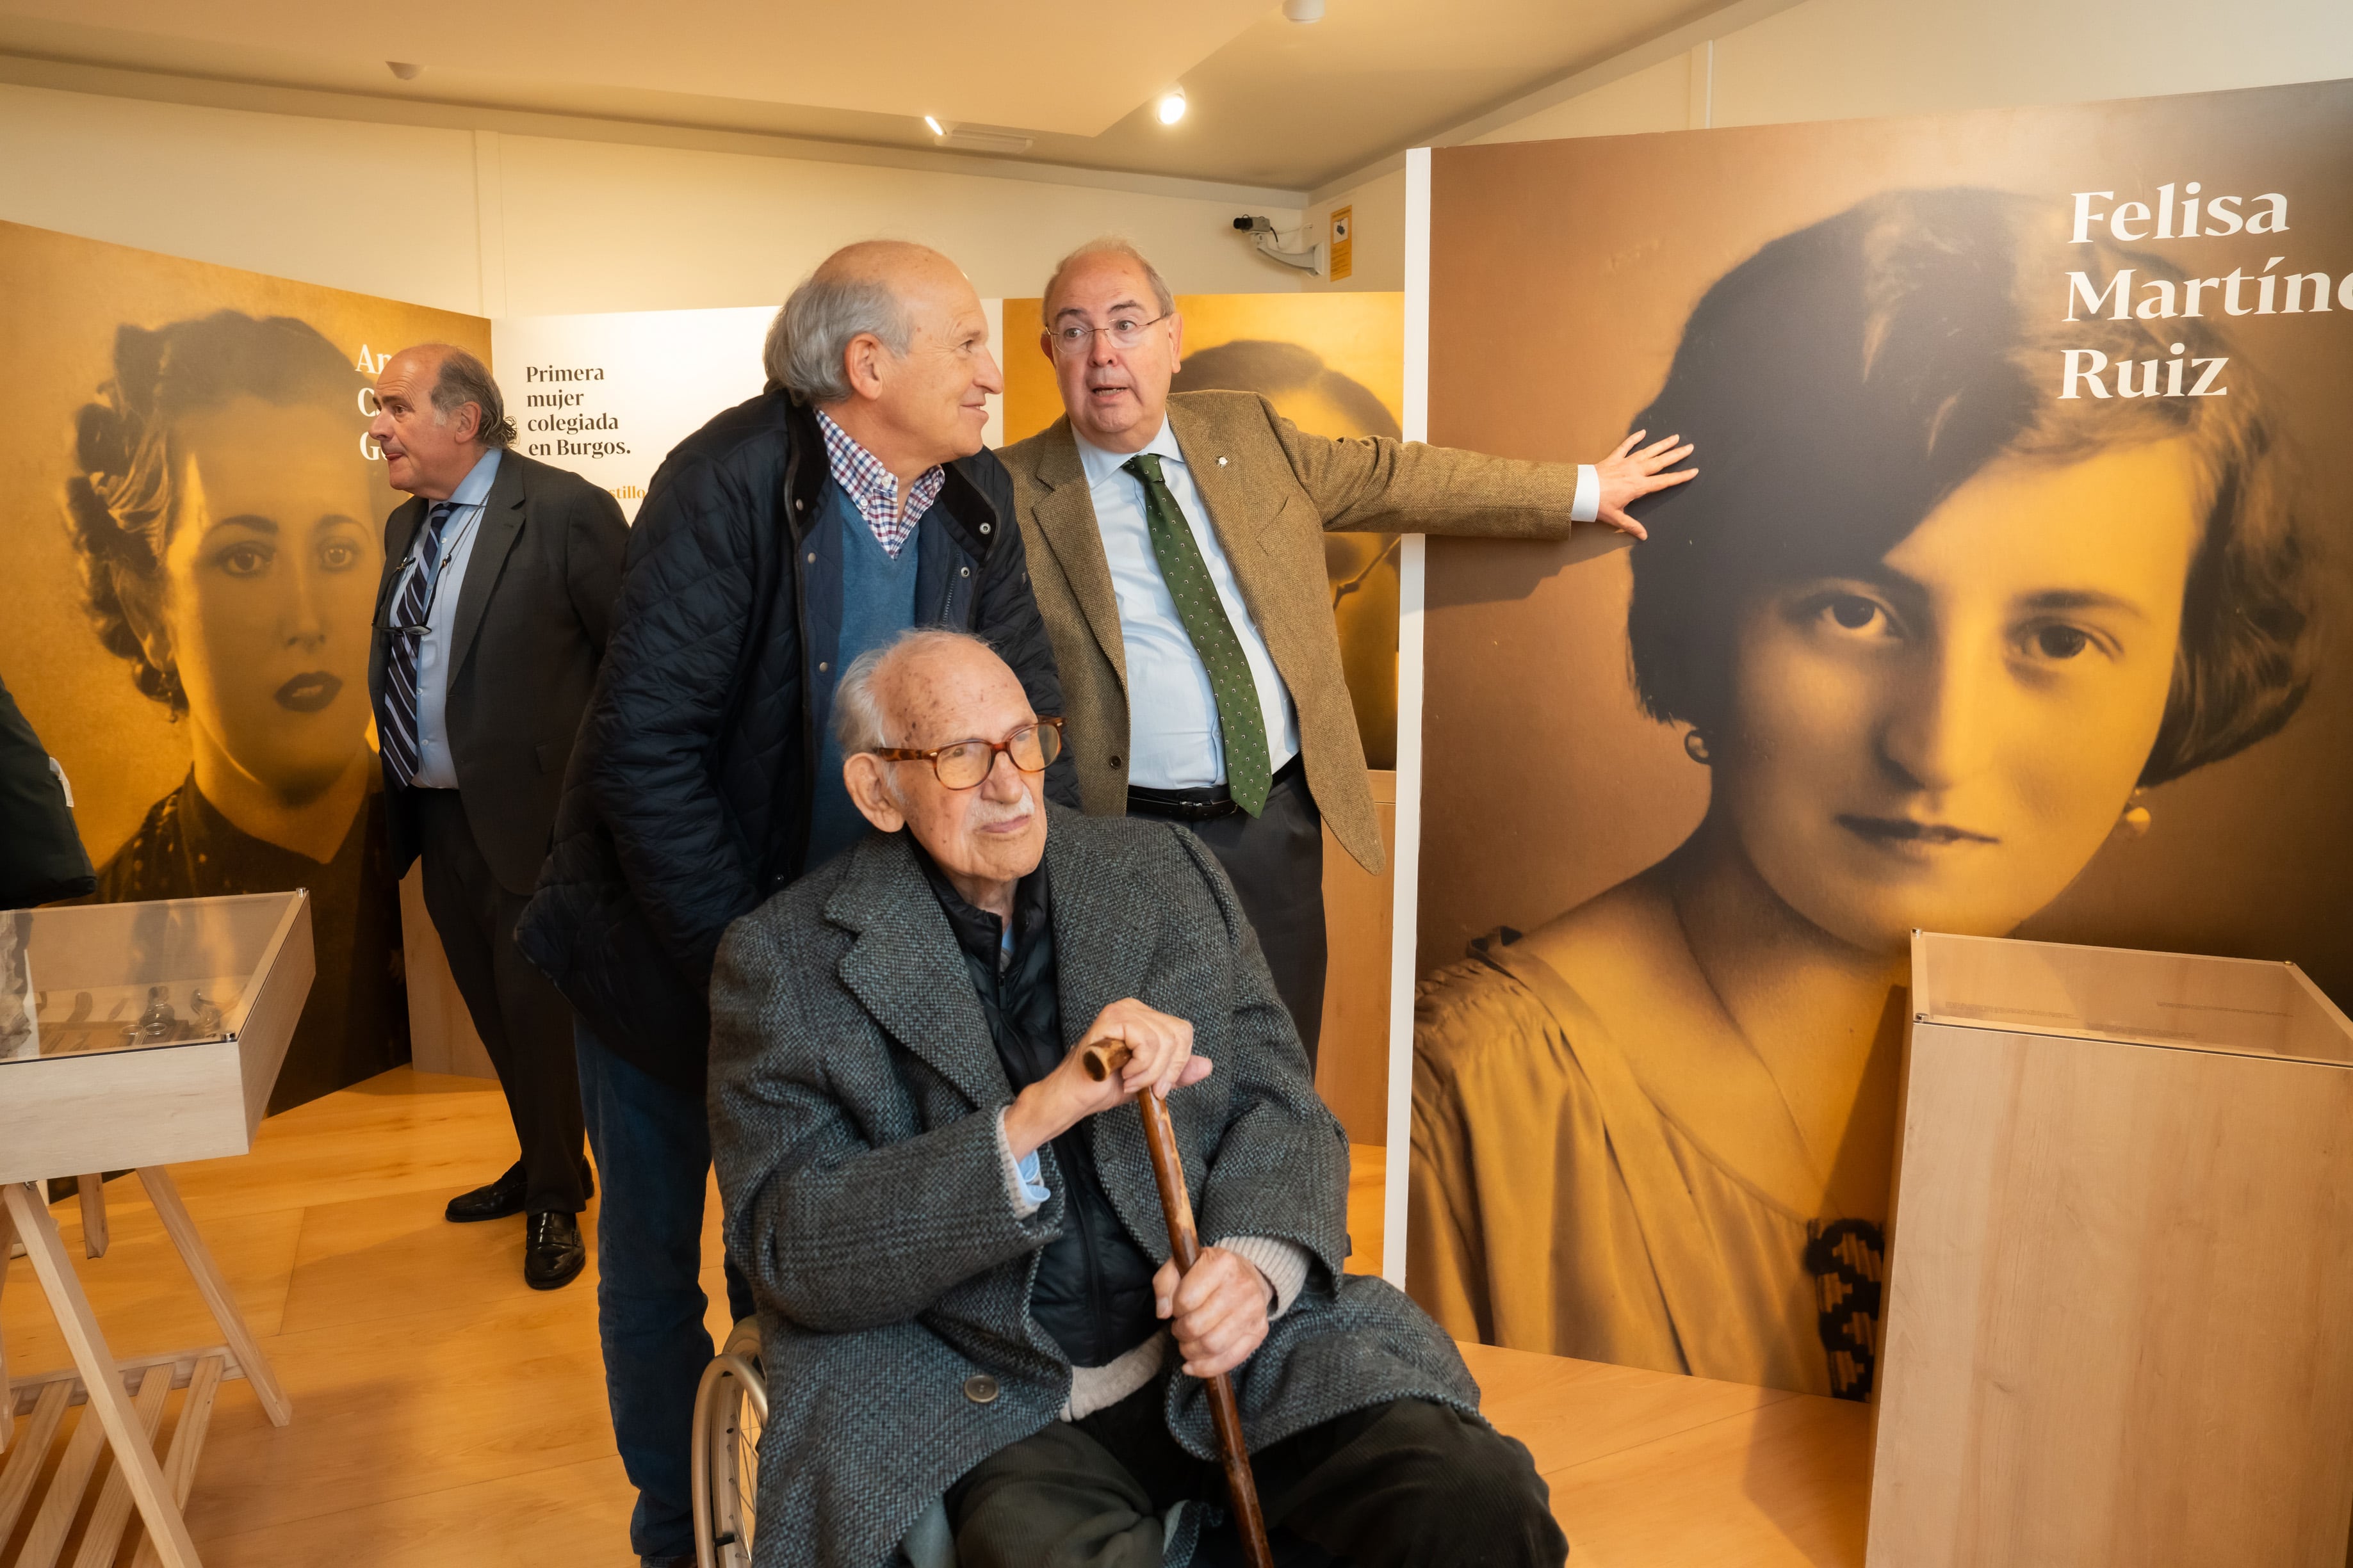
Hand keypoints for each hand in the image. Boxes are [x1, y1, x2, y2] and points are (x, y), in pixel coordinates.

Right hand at [1002, 998, 1212, 1161]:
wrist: (1076, 1097)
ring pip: (1164, 1040)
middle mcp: (1135, 1008)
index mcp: (1146, 1018)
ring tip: (1129, 1080)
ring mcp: (1123, 1010)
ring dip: (1149, 1072)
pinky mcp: (1112, 1018)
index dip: (1178, 1063)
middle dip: (1166, 1069)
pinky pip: (1146, 1042)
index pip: (1183, 1031)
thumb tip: (1207, 1065)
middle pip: (1179, 1033)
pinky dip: (1140, 1066)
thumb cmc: (1106, 1086)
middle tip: (1142, 1086)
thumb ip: (1176, 1072)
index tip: (1158, 1087)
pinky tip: (1122, 1073)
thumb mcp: (1151, 1080)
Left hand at [1155, 1247, 1271, 1377]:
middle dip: (1181, 1333)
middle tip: (1180, 1328)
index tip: (1177, 1308)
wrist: (1249, 1276)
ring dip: (1191, 1351)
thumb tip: (1163, 1312)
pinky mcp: (1259, 1332)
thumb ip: (1164, 1283)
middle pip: (1198, 1326)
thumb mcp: (1182, 1265)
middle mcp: (1242, 1286)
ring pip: (1212, 1346)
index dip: (1175, 1309)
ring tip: (1187, 1344)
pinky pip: (1230, 1359)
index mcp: (1222, 1264)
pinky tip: (1193, 1365)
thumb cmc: (1210, 1272)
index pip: (1186, 1300)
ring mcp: (1253, 1311)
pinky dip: (1207, 1368)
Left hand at [1589, 429, 1696, 539]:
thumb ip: (1631, 525)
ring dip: (1662, 444)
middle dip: (1677, 455)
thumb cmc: (1598, 505)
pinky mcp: (1613, 459)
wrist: (1580, 491)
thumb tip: (1643, 536)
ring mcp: (1625, 463)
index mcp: (1639, 486)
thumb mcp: (1616, 518)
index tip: (1693, 471)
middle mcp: (1635, 472)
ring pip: (1647, 451)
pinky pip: (1625, 446)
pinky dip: (1634, 439)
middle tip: (1690, 447)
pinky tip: (1643, 432)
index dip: (1680, 477)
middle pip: (1661, 462)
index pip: (1665, 481)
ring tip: (1674, 437)